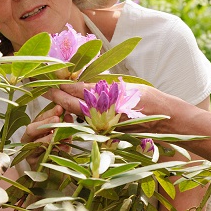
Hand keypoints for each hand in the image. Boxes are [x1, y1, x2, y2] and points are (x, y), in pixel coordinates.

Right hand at [20, 104, 72, 167]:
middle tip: (57, 119)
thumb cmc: (58, 154)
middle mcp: (29, 141)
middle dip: (45, 123)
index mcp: (35, 132)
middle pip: (31, 129)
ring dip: (48, 137)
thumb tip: (68, 116)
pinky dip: (51, 150)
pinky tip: (60, 147)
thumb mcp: (63, 139)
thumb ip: (64, 128)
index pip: (39, 119)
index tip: (60, 108)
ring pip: (35, 142)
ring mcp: (29, 153)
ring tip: (60, 134)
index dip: (49, 113)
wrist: (55, 176)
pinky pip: (40, 155)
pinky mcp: (32, 164)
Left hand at [46, 82, 179, 133]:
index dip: (64, 86)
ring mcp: (105, 127)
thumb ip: (103, 88)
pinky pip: (88, 120)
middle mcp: (105, 119)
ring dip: (65, 104)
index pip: (81, 95)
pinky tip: (70, 104)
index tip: (51, 79)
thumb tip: (79, 84)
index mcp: (110, 107)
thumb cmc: (150, 101)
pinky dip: (77, 111)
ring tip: (52, 94)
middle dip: (58, 96)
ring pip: (79, 115)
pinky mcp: (107, 131)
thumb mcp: (127, 89)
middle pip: (75, 107)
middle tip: (43, 87)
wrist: (166, 121)